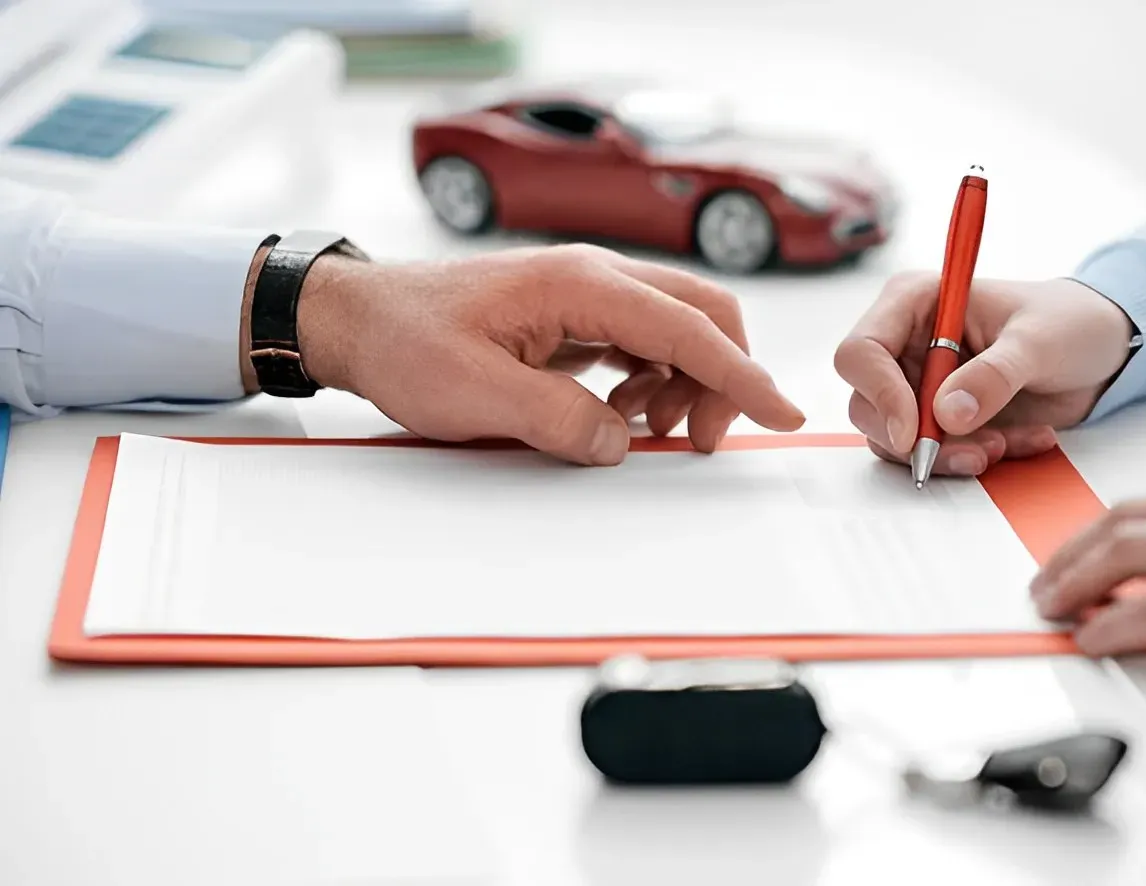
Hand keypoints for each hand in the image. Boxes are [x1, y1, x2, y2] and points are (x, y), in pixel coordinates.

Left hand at [291, 243, 804, 463]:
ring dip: (683, 383)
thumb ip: (559, 418)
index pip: (691, 328)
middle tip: (698, 440)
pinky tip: (621, 412)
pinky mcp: (574, 317)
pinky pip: (641, 343)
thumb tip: (619, 441)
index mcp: (581, 284)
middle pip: (701, 315)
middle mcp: (594, 278)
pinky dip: (651, 381)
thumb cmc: (404, 340)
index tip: (783, 413)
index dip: (743, 376)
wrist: (355, 317)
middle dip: (722, 378)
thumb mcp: (476, 393)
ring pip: (675, 331)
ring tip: (645, 431)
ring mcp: (586, 294)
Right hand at [833, 273, 1134, 474]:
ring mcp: (919, 384)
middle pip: (867, 404)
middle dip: (917, 438)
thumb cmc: (1070, 322)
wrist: (1104, 349)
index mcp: (914, 303)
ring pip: (896, 437)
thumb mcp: (1039, 341)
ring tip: (1005, 446)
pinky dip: (973, 457)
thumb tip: (947, 414)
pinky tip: (1022, 441)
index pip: (861, 351)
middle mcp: (905, 344)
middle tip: (975, 452)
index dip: (879, 394)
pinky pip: (934, 452)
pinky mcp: (940, 418)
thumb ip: (994, 375)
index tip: (914, 433)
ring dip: (949, 454)